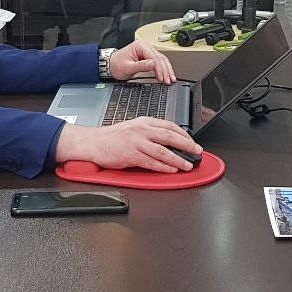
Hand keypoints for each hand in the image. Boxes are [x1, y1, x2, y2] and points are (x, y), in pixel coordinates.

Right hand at [55, 117, 200, 171]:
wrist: (94, 142)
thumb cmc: (113, 137)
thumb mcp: (134, 128)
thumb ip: (151, 132)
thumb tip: (169, 140)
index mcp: (144, 122)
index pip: (170, 126)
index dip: (184, 134)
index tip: (193, 142)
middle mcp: (142, 130)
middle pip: (170, 137)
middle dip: (187, 145)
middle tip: (197, 151)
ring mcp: (136, 143)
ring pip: (163, 151)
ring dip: (178, 159)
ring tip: (187, 164)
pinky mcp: (131, 155)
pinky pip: (151, 162)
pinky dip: (163, 166)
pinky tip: (171, 169)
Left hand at [109, 40, 176, 83]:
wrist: (110, 65)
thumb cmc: (116, 64)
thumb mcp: (127, 67)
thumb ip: (141, 66)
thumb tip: (152, 64)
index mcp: (141, 46)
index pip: (154, 58)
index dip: (160, 69)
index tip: (162, 78)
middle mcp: (145, 46)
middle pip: (160, 58)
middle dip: (166, 70)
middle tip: (169, 80)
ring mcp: (147, 51)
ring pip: (162, 60)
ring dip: (167, 70)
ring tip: (171, 78)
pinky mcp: (148, 56)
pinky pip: (159, 62)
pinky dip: (164, 69)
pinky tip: (167, 74)